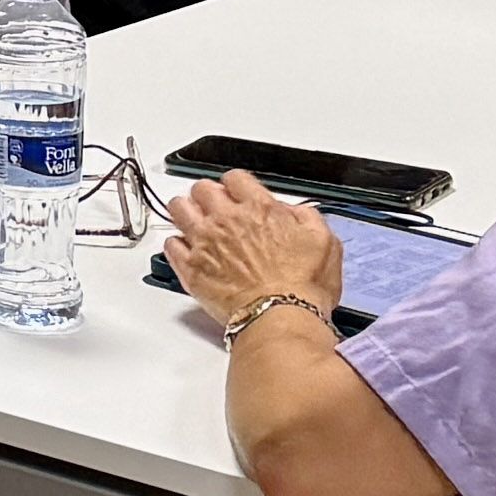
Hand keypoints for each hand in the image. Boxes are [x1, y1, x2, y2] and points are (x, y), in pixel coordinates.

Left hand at [157, 171, 344, 331]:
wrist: (281, 317)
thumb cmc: (302, 287)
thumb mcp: (325, 242)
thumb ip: (306, 218)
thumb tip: (294, 212)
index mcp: (259, 208)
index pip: (235, 178)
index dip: (236, 185)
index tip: (237, 193)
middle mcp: (227, 220)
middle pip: (202, 189)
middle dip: (208, 195)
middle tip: (215, 207)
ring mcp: (205, 243)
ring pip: (179, 209)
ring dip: (186, 212)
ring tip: (194, 221)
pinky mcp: (191, 268)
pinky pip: (171, 246)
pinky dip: (176, 244)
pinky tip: (186, 249)